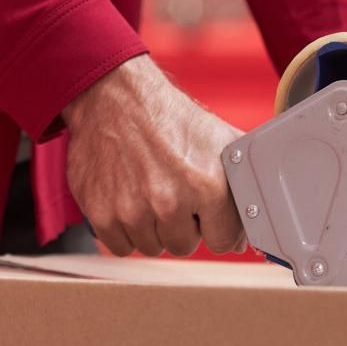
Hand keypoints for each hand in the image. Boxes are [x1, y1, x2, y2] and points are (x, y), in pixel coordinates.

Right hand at [61, 55, 245, 257]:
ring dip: (151, 228)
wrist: (115, 99)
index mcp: (207, 185)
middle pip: (184, 246)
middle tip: (172, 193)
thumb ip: (242, 186)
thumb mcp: (219, 140)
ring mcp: (132, 210)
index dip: (214, 225)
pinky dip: (122, 229)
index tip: (203, 210)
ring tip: (147, 191)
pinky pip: (119, 246)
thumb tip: (245, 237)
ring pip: (151, 247)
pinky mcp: (101, 212)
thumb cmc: (168, 118)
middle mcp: (169, 201)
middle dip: (181, 225)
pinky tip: (126, 199)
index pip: (222, 242)